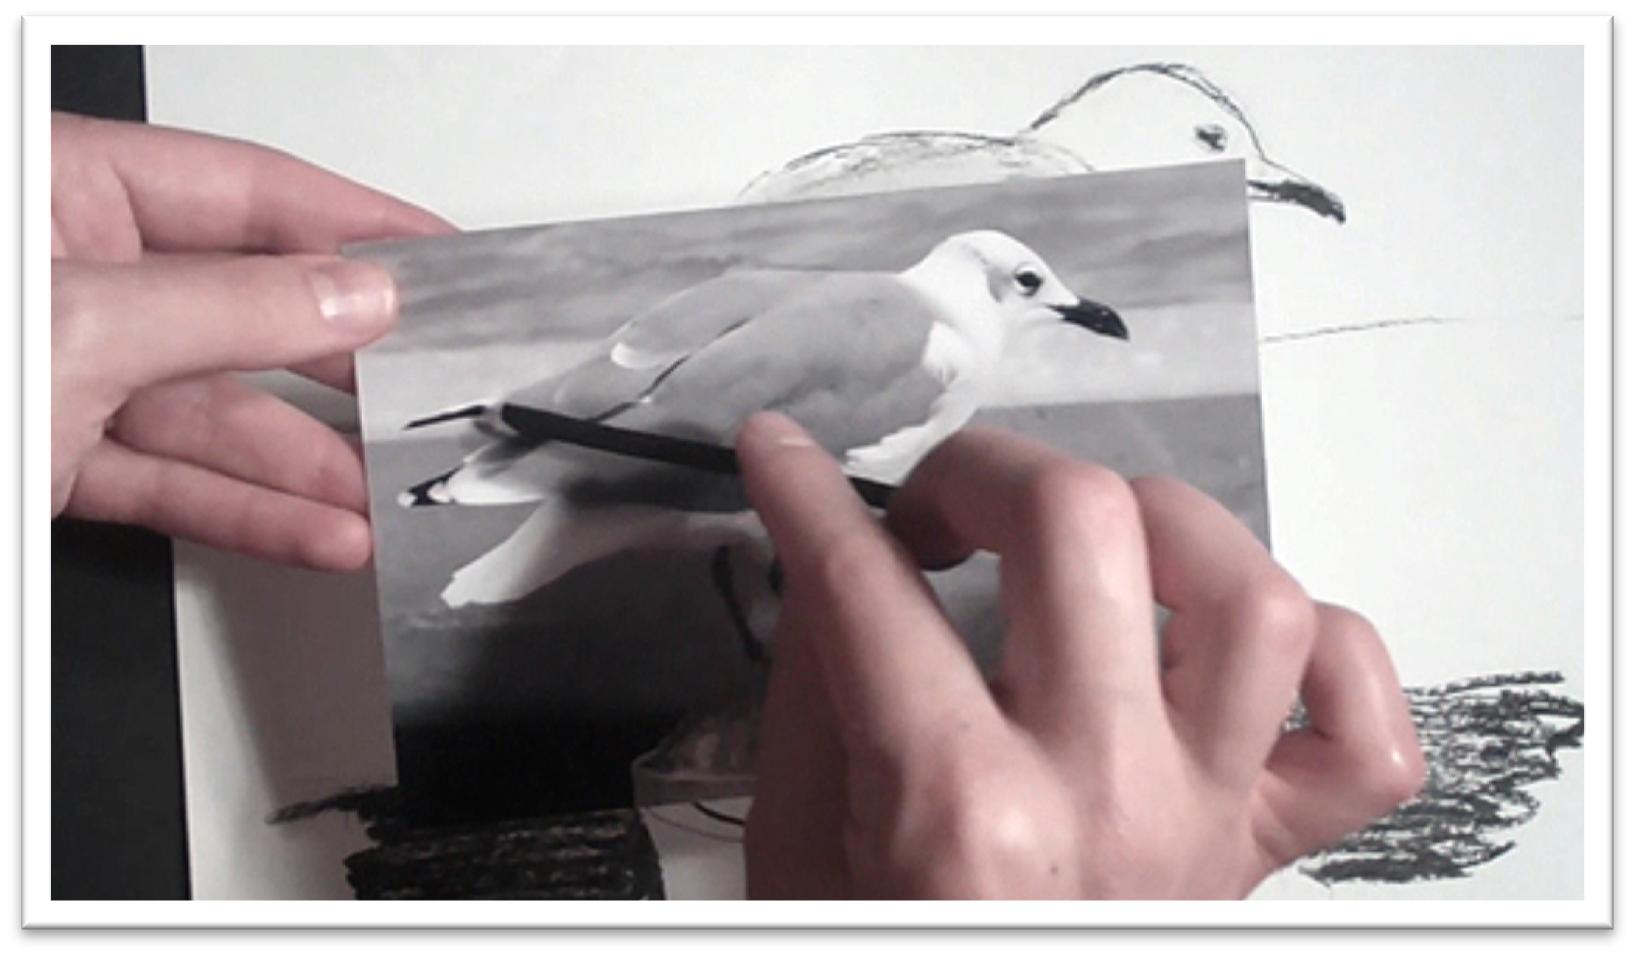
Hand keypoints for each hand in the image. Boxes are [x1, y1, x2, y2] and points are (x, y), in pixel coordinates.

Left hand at [51, 113, 453, 568]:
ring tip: (388, 492)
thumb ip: (232, 311)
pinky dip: (250, 512)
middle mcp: (73, 275)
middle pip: (245, 311)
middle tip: (432, 388)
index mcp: (62, 190)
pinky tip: (324, 533)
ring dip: (310, 467)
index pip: (248, 192)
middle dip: (344, 369)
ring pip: (216, 414)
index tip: (443, 261)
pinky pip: (173, 481)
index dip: (356, 227)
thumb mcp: (84, 325)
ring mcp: (63, 370)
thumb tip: (355, 297)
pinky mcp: (53, 458)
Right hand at [735, 412, 1423, 898]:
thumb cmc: (889, 950)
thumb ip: (816, 684)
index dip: (804, 496)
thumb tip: (835, 553)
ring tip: (1093, 549)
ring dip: (1166, 529)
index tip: (782, 456)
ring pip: (1253, 597)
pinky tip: (1238, 653)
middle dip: (982, 472)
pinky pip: (1369, 735)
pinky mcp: (1267, 851)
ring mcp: (1204, 821)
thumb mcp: (803, 839)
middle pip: (1081, 528)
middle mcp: (1099, 797)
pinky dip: (1333, 664)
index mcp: (958, 811)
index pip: (866, 588)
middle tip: (938, 509)